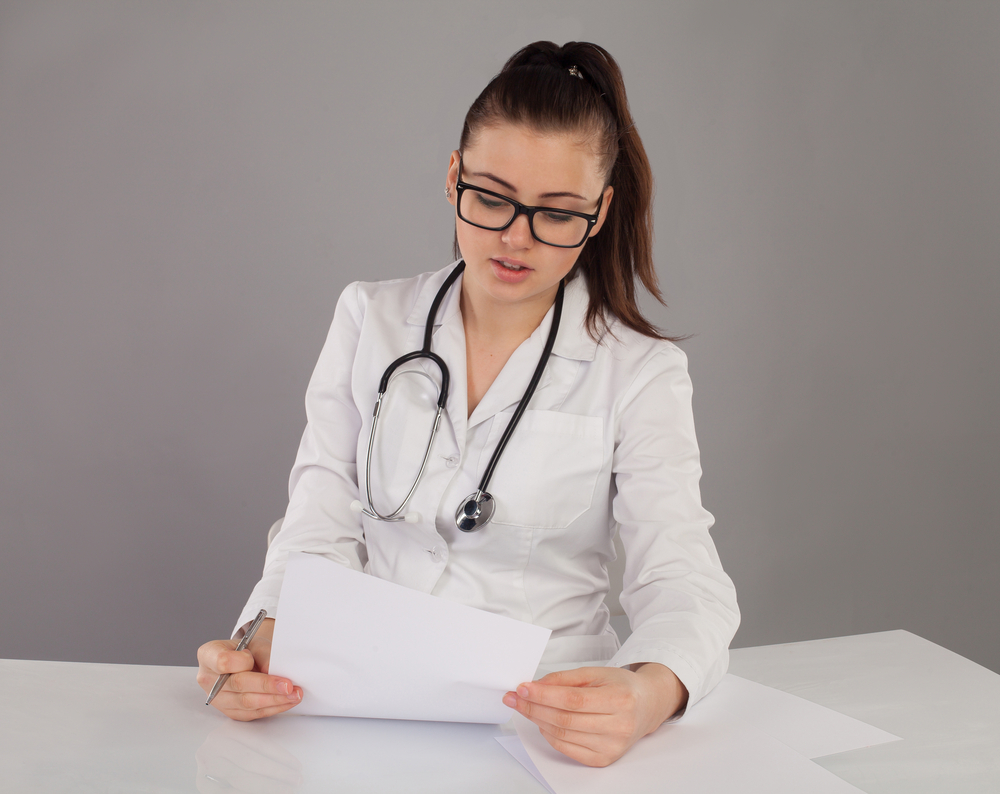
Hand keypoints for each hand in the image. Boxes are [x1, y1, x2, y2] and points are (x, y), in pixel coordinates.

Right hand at [195, 721, 302, 792]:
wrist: (211, 757)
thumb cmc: (236, 747)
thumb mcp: (248, 739)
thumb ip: (262, 748)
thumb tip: (291, 766)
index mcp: (230, 727)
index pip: (259, 744)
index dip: (281, 757)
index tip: (297, 766)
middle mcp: (215, 744)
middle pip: (251, 762)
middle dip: (277, 773)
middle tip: (295, 780)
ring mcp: (206, 763)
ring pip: (241, 778)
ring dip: (267, 786)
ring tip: (285, 789)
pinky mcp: (202, 782)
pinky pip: (228, 791)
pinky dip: (248, 793)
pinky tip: (266, 793)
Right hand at [196, 618, 302, 720]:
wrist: (242, 660)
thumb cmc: (245, 649)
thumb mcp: (254, 643)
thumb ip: (262, 654)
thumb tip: (274, 671)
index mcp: (209, 655)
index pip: (223, 661)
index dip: (242, 662)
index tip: (255, 659)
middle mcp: (208, 679)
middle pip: (238, 685)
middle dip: (266, 686)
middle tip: (287, 685)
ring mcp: (218, 699)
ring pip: (246, 703)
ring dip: (274, 700)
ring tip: (294, 694)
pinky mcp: (231, 712)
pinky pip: (253, 713)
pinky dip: (273, 708)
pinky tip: (287, 701)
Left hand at [502, 663, 687, 766]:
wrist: (646, 707)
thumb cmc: (621, 687)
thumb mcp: (596, 673)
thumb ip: (565, 679)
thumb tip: (536, 686)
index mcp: (619, 699)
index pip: (572, 700)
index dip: (544, 695)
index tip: (523, 688)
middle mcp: (618, 726)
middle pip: (565, 719)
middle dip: (534, 707)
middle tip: (515, 698)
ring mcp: (612, 746)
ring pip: (563, 735)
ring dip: (538, 720)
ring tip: (525, 707)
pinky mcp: (604, 759)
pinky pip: (567, 748)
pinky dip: (549, 735)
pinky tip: (542, 722)